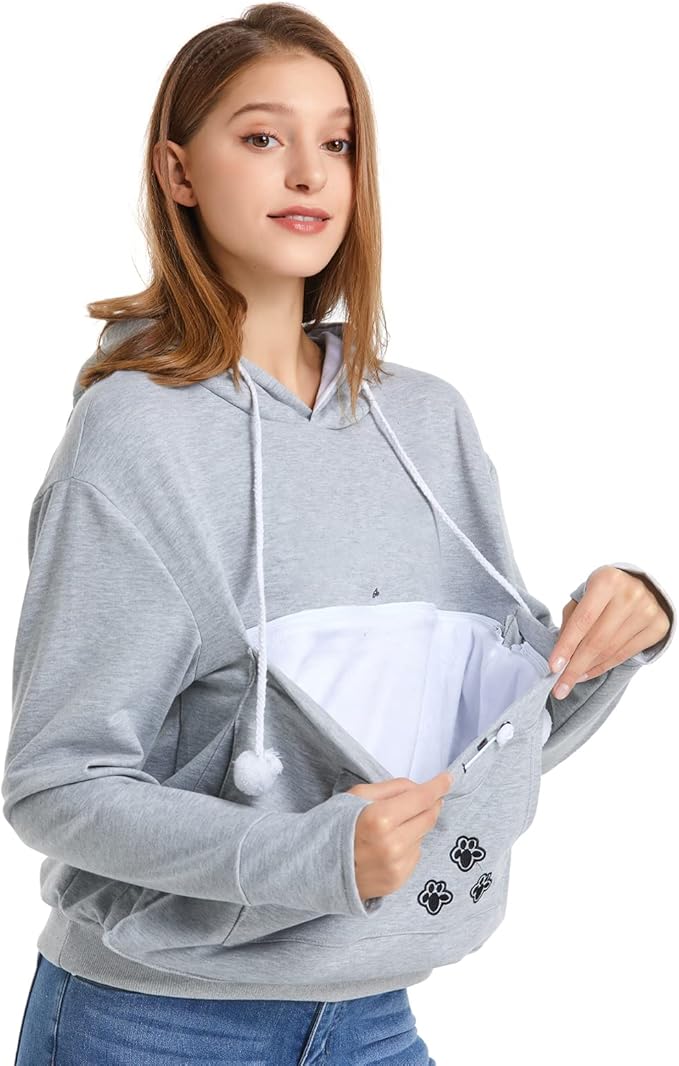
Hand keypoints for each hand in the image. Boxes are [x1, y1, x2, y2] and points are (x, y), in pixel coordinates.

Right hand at [346, 770, 451, 902]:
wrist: (317, 869)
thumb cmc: (335, 828)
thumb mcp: (356, 796)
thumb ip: (392, 788)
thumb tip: (419, 788)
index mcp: (380, 819)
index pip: (421, 798)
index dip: (438, 786)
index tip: (448, 779)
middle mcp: (392, 845)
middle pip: (429, 817)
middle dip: (431, 804)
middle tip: (425, 797)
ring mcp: (396, 867)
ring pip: (423, 836)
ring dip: (415, 826)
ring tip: (390, 827)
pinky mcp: (398, 882)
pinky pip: (415, 855)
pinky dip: (408, 845)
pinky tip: (388, 846)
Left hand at [548, 565, 670, 698]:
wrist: (639, 586)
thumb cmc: (602, 593)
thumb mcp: (583, 596)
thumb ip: (570, 621)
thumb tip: (560, 657)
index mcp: (607, 581)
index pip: (582, 621)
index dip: (566, 646)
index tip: (553, 668)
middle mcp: (630, 595)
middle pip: (597, 640)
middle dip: (575, 667)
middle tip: (560, 688)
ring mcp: (647, 611)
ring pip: (611, 650)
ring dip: (587, 669)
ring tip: (571, 680)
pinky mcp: (658, 626)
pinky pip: (625, 654)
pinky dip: (603, 667)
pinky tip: (588, 673)